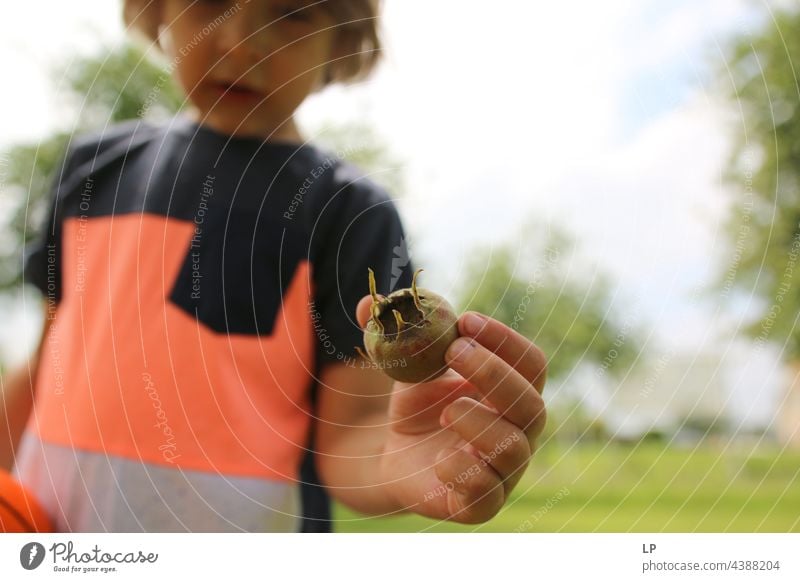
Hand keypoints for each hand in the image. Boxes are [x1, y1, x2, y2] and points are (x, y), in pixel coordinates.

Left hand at [355, 294, 546, 523]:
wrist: (391, 455)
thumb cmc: (415, 404)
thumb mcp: (407, 363)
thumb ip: (394, 331)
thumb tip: (368, 304)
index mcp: (512, 392)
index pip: (531, 363)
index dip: (504, 339)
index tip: (464, 320)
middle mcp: (517, 431)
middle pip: (532, 404)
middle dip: (493, 373)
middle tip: (453, 351)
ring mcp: (502, 471)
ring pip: (513, 448)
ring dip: (479, 422)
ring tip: (444, 411)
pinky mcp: (479, 504)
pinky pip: (487, 493)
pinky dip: (464, 471)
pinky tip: (438, 458)